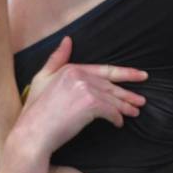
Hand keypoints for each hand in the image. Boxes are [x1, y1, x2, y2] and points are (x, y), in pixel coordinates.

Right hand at [21, 36, 147, 155]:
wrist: (32, 133)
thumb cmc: (34, 111)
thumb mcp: (41, 79)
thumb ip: (56, 59)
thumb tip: (67, 40)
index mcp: (71, 69)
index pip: (103, 70)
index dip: (124, 73)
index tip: (139, 75)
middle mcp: (79, 75)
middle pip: (110, 85)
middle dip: (127, 94)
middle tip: (141, 100)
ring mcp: (86, 89)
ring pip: (112, 99)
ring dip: (125, 107)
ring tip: (135, 112)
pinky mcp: (91, 104)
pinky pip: (111, 111)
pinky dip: (116, 118)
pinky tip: (118, 124)